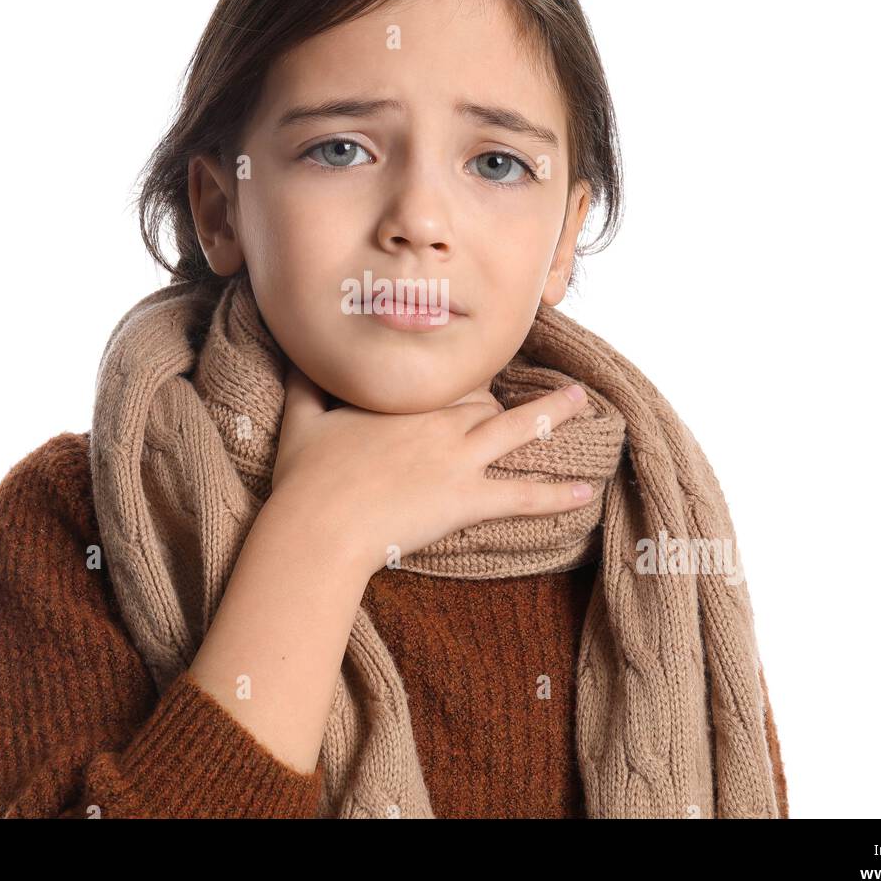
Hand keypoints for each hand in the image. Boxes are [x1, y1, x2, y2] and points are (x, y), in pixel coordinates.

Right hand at [264, 360, 594, 578]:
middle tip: (532, 395)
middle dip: (508, 398)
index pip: (450, 379)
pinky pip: (522, 496)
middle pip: (487, 400)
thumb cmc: (306, 477)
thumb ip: (304, 383)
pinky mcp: (466, 499)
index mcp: (405, 401)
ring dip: (554, 415)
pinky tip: (583, 492)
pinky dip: (555, 495)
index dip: (466, 380)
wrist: (320, 525)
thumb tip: (297, 355)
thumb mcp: (301, 418)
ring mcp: (457, 460)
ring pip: (518, 429)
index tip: (476, 380)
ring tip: (582, 402)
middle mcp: (439, 422)